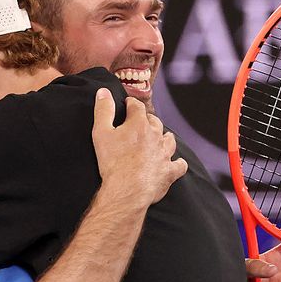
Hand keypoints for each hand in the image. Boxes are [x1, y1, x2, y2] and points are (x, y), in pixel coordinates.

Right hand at [92, 88, 187, 206]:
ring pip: (169, 140)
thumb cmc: (112, 162)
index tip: (127, 105)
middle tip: (139, 123)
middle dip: (147, 119)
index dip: (131, 104)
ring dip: (163, 137)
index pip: (136, 106)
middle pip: (154, 121)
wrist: (127, 189)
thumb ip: (103, 110)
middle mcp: (155, 136)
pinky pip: (179, 165)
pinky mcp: (169, 171)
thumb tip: (103, 92)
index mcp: (139, 124)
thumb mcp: (101, 132)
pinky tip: (174, 163)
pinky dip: (177, 163)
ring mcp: (165, 154)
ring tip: (158, 139)